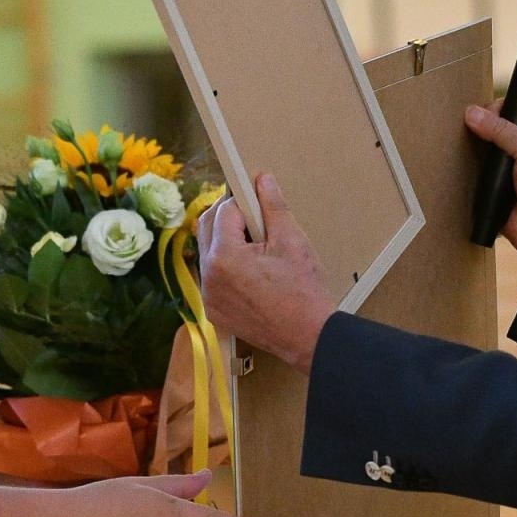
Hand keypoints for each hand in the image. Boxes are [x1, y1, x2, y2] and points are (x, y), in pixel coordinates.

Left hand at [198, 173, 334, 373]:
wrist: (308, 337)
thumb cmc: (303, 290)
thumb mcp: (291, 240)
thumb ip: (272, 206)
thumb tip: (262, 179)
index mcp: (224, 256)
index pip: (223, 211)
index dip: (241, 201)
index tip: (255, 198)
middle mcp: (208, 277)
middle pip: (207, 229)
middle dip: (228, 217)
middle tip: (255, 217)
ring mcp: (209, 297)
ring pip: (209, 254)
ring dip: (226, 242)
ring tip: (257, 247)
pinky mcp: (215, 312)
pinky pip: (213, 279)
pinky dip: (227, 268)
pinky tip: (252, 272)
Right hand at [464, 104, 516, 271]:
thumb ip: (502, 130)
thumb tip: (472, 114)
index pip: (511, 110)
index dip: (495, 109)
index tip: (482, 115)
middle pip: (492, 128)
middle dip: (479, 128)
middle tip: (465, 130)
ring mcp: (505, 167)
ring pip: (481, 149)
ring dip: (470, 149)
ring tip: (455, 146)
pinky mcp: (492, 185)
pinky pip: (474, 172)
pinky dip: (466, 169)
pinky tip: (456, 165)